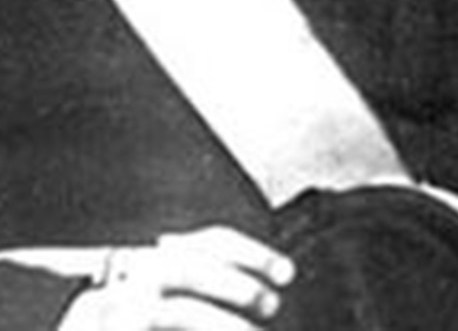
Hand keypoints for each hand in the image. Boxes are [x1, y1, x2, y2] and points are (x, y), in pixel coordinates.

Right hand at [55, 226, 293, 330]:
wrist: (63, 329)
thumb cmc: (122, 315)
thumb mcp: (154, 285)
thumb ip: (194, 276)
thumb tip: (264, 286)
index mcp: (148, 258)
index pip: (204, 242)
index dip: (251, 254)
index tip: (287, 273)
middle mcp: (128, 280)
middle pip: (189, 268)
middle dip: (238, 285)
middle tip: (270, 304)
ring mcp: (117, 313)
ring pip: (181, 311)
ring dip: (226, 323)